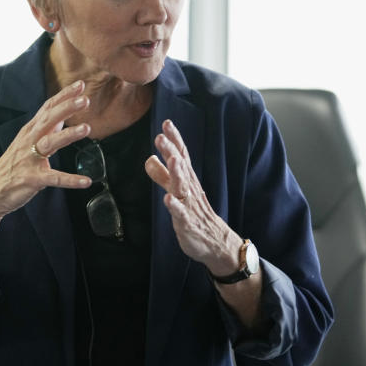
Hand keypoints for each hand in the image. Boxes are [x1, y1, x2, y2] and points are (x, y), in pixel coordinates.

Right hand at [0, 80, 92, 221]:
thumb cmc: (12, 165)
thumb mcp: (27, 141)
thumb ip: (45, 128)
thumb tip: (63, 114)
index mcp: (30, 131)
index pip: (48, 108)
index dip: (63, 96)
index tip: (80, 84)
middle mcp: (29, 141)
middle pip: (48, 119)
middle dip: (66, 108)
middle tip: (85, 99)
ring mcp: (30, 159)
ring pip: (50, 143)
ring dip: (68, 135)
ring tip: (87, 128)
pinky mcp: (32, 178)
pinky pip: (54, 178)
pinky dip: (70, 180)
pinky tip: (85, 181)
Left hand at [144, 119, 241, 276]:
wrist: (215, 242)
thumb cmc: (195, 213)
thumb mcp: (177, 190)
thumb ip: (163, 175)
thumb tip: (150, 159)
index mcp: (187, 180)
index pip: (182, 156)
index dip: (175, 140)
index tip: (167, 123)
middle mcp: (189, 189)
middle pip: (181, 167)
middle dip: (171, 151)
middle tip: (161, 136)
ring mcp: (189, 205)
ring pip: (182, 187)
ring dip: (176, 173)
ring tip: (172, 160)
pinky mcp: (187, 222)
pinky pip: (181, 214)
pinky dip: (174, 206)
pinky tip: (168, 199)